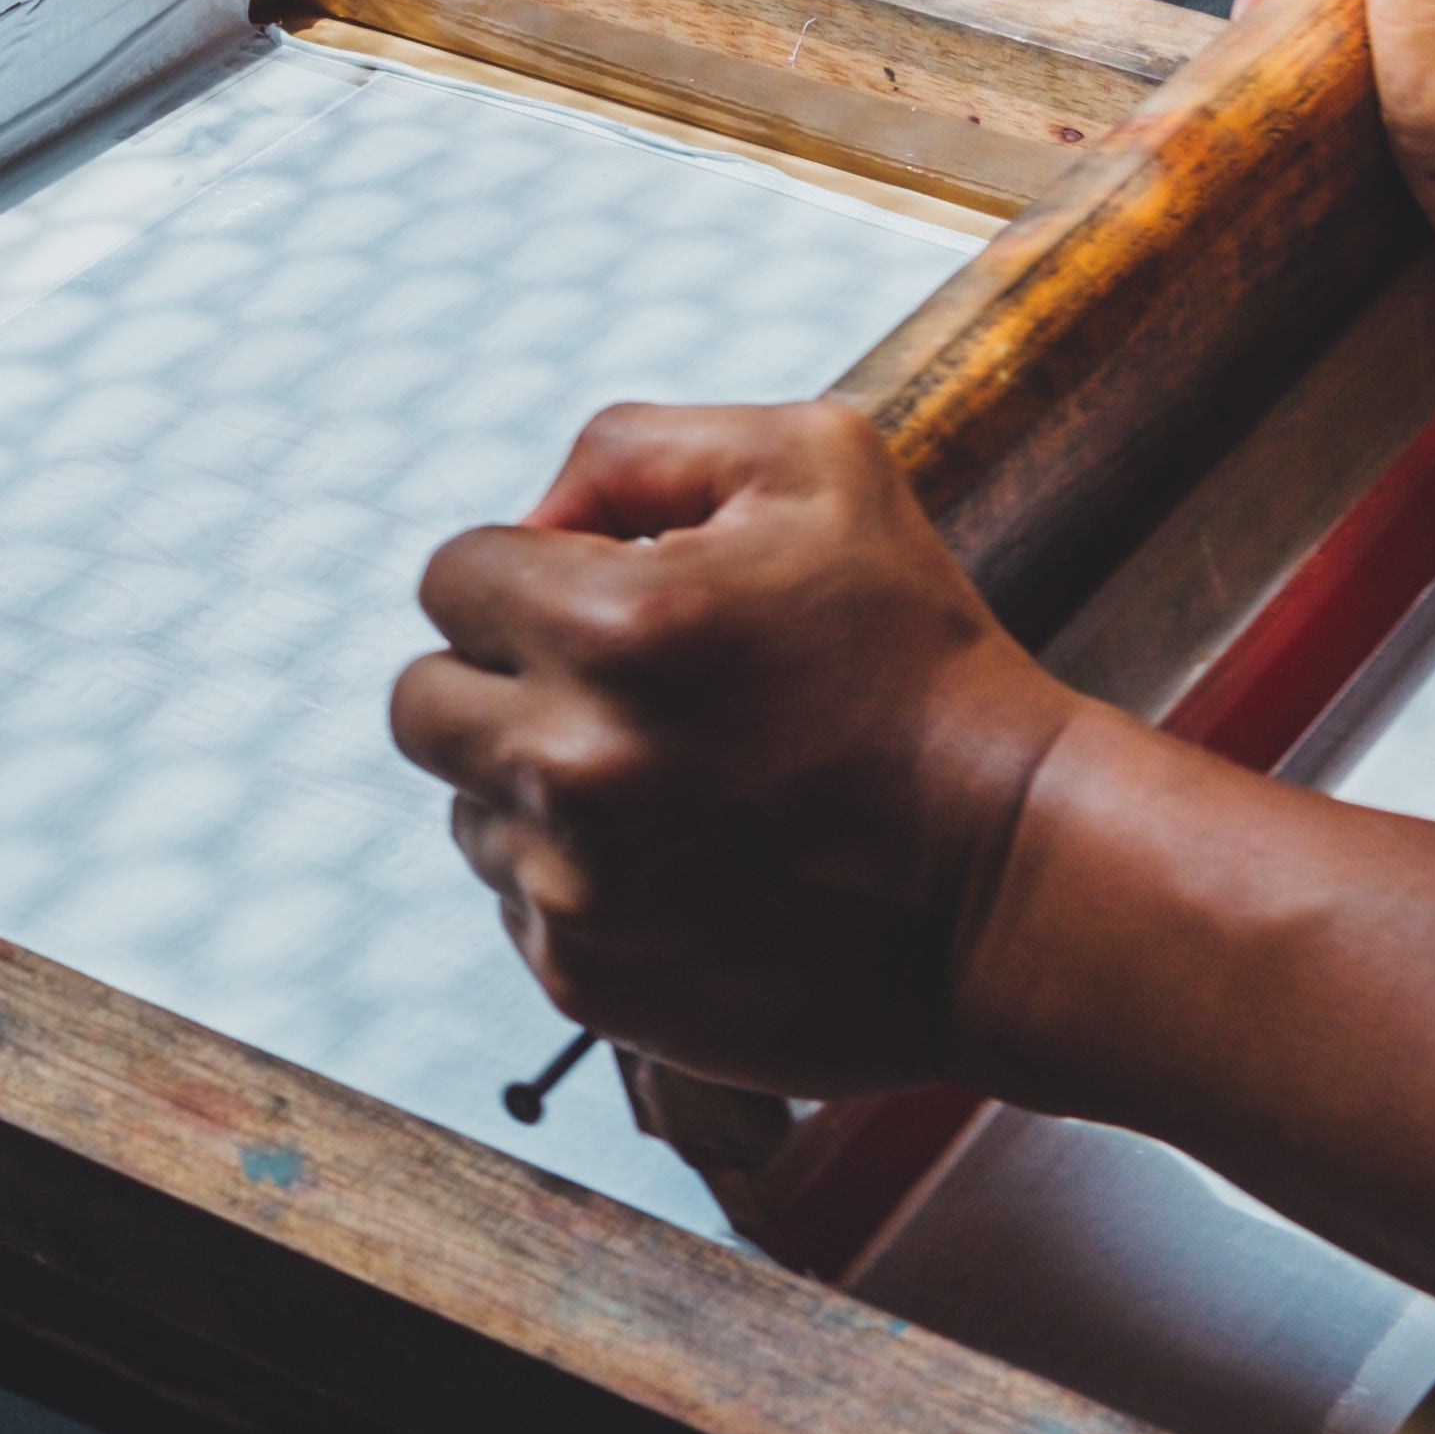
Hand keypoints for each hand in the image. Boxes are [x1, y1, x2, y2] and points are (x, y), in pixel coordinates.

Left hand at [391, 401, 1093, 1100]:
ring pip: (469, 809)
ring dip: (541, 786)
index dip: (534, 576)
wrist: (1013, 878)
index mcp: (608, 626)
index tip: (615, 601)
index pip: (451, 575)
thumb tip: (534, 518)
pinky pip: (521, 906)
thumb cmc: (923, 658)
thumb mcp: (817, 464)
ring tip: (677, 785)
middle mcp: (568, 764)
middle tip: (616, 690)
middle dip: (503, 678)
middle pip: (421, 701)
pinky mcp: (586, 983)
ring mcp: (572, 888)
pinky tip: (691, 864)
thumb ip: (636, 449)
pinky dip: (583, 880)